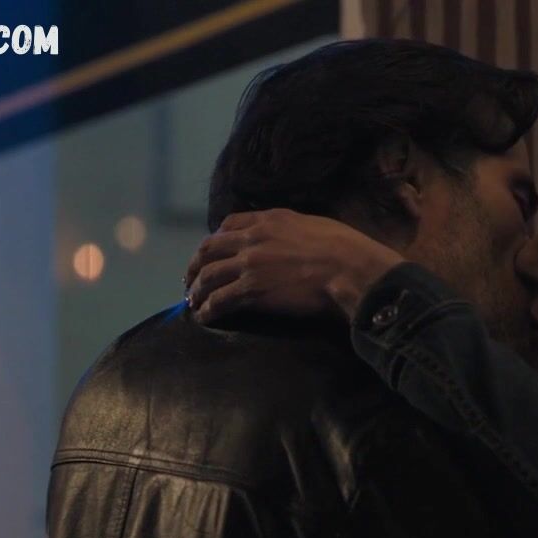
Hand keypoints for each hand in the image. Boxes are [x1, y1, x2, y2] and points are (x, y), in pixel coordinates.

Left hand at [184, 209, 403, 323]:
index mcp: (269, 220)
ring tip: (193, 302)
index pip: (230, 224)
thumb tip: (292, 239)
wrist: (347, 268)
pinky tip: (204, 317)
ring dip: (196, 290)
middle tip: (190, 279)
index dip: (216, 239)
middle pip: (209, 249)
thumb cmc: (343, 247)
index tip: (211, 251)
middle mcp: (252, 239)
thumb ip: (293, 229)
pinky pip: (219, 300)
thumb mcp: (314, 224)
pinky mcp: (251, 291)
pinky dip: (208, 309)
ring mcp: (248, 265)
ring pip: (208, 276)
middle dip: (195, 265)